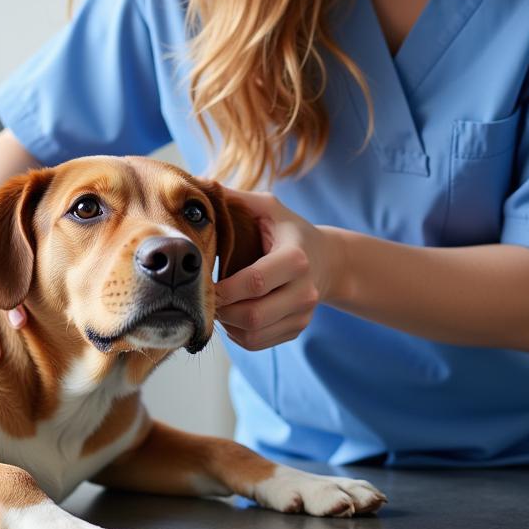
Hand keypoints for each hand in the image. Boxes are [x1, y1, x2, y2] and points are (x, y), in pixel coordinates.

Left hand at [215, 189, 333, 350]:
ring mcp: (303, 314)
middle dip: (221, 310)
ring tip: (216, 304)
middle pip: (253, 315)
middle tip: (203, 296)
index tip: (202, 283)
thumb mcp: (269, 208)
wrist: (329, 260)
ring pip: (253, 334)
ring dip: (226, 324)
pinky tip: (231, 314)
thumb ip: (236, 199)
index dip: (224, 289)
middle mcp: (304, 290)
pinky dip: (236, 333)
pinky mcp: (297, 329)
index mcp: (295, 258)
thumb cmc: (289, 230)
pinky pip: (257, 342)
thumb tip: (199, 185)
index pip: (255, 281)